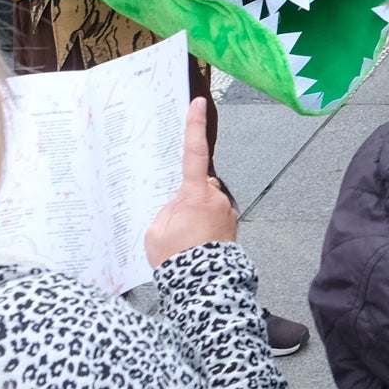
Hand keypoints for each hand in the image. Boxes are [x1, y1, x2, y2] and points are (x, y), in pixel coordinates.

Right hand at [144, 98, 236, 267]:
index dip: (194, 126)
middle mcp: (216, 197)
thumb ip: (167, 208)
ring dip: (193, 217)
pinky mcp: (231, 226)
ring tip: (183, 243)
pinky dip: (202, 228)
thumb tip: (179, 203)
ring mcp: (227, 211)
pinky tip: (192, 246)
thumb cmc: (176, 258)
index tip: (198, 103)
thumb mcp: (156, 230)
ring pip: (204, 204)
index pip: (194, 152)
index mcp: (196, 193)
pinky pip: (212, 219)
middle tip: (173, 226)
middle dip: (183, 199)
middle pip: (197, 185)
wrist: (203, 286)